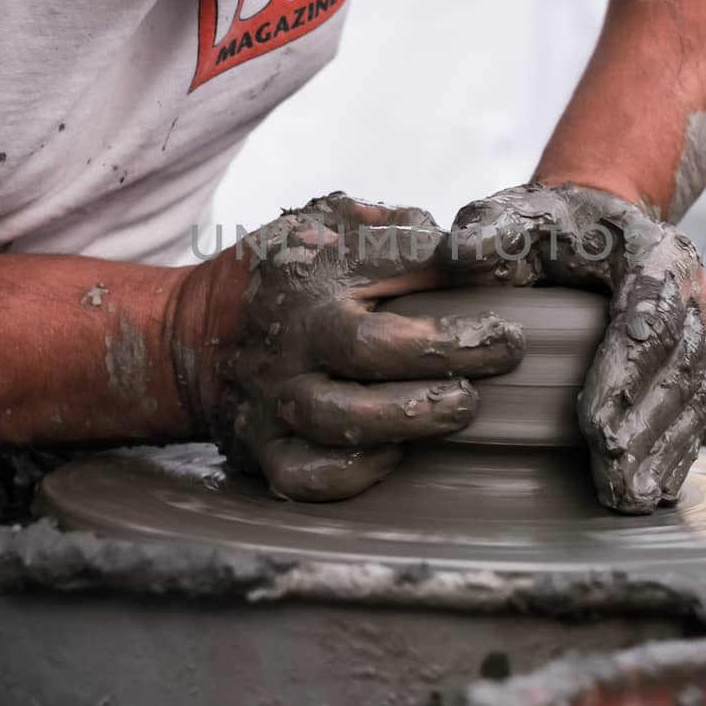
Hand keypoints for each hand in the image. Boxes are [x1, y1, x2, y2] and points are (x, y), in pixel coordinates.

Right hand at [170, 193, 523, 500]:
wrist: (196, 331)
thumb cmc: (295, 274)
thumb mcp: (342, 229)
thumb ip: (412, 236)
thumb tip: (497, 261)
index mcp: (315, 274)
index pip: (394, 270)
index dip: (457, 283)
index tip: (508, 317)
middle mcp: (290, 336)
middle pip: (366, 351)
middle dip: (443, 358)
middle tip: (498, 358)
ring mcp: (272, 395)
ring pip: (336, 419)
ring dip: (409, 418)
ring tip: (460, 407)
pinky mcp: (260, 446)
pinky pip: (302, 476)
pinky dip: (351, 474)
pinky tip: (394, 455)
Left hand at [445, 183, 705, 513]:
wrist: (606, 221)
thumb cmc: (558, 225)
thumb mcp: (522, 216)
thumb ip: (491, 231)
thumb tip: (457, 254)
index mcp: (656, 253)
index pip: (647, 316)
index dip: (624, 373)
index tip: (595, 428)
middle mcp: (692, 292)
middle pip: (675, 367)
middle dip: (644, 430)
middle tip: (614, 481)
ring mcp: (702, 329)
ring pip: (691, 395)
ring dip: (663, 450)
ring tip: (632, 500)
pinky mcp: (700, 359)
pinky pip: (695, 408)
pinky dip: (676, 451)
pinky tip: (654, 491)